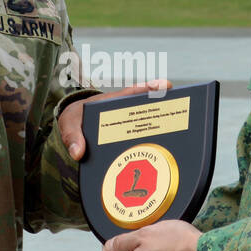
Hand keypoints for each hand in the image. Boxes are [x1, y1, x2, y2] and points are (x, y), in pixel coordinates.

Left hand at [58, 79, 172, 160]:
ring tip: (181, 138)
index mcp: (114, 103)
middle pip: (150, 111)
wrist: (74, 131)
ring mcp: (130, 129)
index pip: (134, 93)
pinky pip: (141, 146)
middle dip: (166, 110)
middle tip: (181, 110)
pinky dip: (150, 153)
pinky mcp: (129, 143)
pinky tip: (160, 164)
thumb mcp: (69, 124)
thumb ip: (72, 136)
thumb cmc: (75, 120)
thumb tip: (78, 153)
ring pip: (149, 130)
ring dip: (163, 133)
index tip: (164, 86)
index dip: (150, 89)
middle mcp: (126, 115)